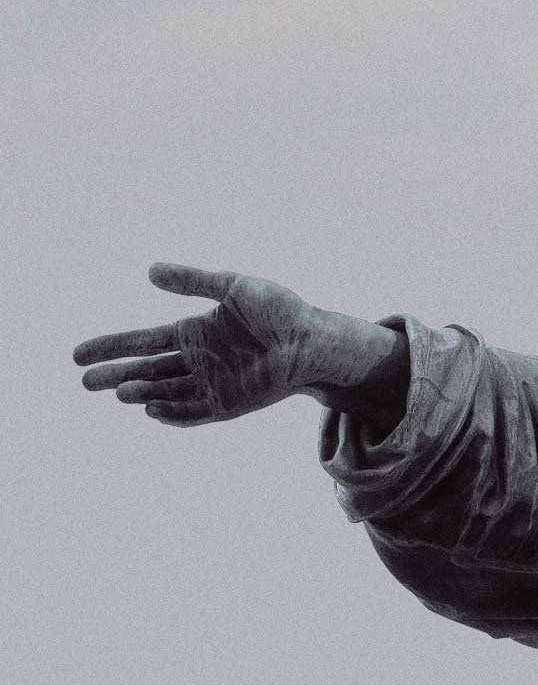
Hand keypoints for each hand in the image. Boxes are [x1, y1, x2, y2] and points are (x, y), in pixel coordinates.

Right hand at [75, 262, 338, 425]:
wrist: (314, 339)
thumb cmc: (279, 310)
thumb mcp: (234, 286)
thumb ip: (193, 281)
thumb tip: (149, 270)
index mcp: (193, 332)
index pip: (142, 342)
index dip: (111, 347)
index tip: (77, 354)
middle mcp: (197, 361)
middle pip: (145, 371)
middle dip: (115, 376)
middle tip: (85, 380)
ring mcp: (211, 384)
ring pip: (164, 393)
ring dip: (140, 394)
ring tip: (118, 392)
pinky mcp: (228, 404)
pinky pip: (192, 413)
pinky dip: (171, 414)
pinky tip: (151, 409)